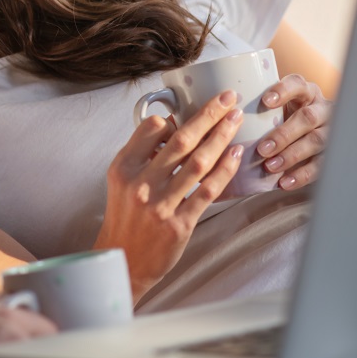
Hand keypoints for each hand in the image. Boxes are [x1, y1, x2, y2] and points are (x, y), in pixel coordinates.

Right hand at [94, 90, 244, 301]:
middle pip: (180, 140)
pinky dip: (224, 170)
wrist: (124, 259)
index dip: (173, 118)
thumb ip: (142, 154)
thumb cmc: (126, 217)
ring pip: (198, 162)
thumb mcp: (121, 181)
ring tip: (235, 120)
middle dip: (208, 115)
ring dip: (221, 137)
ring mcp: (160, 205)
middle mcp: (140, 184)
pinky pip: (207, 191)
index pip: (151, 129)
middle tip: (227, 98)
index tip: (191, 112)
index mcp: (123, 168)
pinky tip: (235, 155)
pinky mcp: (179, 224)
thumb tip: (171, 127)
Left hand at [256, 74, 333, 190]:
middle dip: (284, 134)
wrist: (308, 137)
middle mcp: (320, 109)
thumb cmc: (280, 121)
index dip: (283, 91)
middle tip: (262, 148)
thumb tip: (211, 114)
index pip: (298, 84)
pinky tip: (284, 182)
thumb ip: (253, 110)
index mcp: (304, 93)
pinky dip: (302, 175)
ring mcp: (330, 131)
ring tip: (271, 166)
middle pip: (307, 118)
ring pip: (316, 141)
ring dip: (292, 155)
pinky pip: (322, 165)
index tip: (265, 102)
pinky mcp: (332, 154)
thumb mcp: (272, 110)